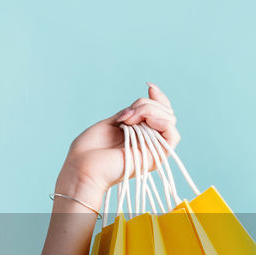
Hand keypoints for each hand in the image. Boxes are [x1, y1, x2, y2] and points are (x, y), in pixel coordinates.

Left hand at [60, 82, 180, 199]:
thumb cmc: (88, 151)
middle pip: (164, 112)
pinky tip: (147, 121)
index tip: (148, 85)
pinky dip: (162, 122)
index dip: (157, 97)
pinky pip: (173, 135)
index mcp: (137, 133)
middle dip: (146, 105)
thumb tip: (146, 100)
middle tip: (125, 116)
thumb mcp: (110, 123)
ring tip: (129, 120)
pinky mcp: (156, 157)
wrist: (82, 169)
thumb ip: (130, 112)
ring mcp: (152, 149)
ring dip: (150, 111)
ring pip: (169, 120)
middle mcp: (147, 140)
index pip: (159, 111)